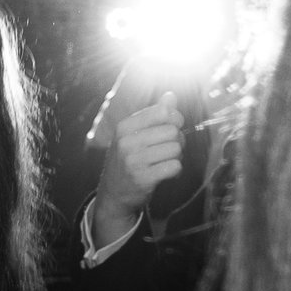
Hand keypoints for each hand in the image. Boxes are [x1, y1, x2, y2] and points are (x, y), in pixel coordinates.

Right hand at [96, 90, 183, 233]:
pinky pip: (175, 167)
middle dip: (177, 140)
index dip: (175, 119)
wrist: (114, 193)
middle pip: (172, 131)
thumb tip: (171, 96)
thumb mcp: (134, 134)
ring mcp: (133, 161)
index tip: (171, 128)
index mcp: (124, 127)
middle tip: (168, 149)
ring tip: (165, 161)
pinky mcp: (143, 179)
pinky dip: (175, 171)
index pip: (163, 112)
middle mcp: (126, 142)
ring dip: (176, 157)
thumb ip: (154, 114)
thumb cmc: (128, 160)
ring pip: (176, 149)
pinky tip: (166, 173)